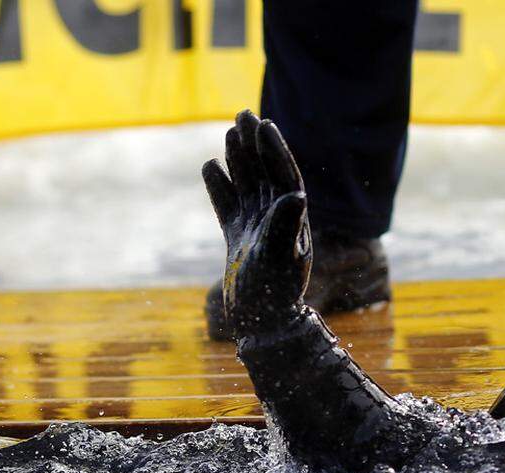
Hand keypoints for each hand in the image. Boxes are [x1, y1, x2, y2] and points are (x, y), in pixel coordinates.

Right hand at [203, 110, 311, 337]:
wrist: (261, 326)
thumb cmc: (273, 296)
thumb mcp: (280, 260)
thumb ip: (285, 226)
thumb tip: (295, 194)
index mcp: (292, 220)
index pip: (284, 176)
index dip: (274, 150)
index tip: (263, 124)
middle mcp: (277, 221)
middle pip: (265, 174)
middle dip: (255, 145)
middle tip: (243, 114)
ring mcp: (257, 229)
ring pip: (247, 185)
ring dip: (239, 159)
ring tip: (230, 132)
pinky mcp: (238, 241)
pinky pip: (229, 206)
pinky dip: (220, 186)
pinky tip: (209, 166)